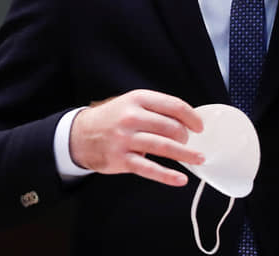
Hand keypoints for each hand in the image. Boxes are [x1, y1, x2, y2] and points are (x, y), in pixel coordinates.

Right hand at [70, 89, 204, 186]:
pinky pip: (149, 169)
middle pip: (171, 127)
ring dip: (185, 154)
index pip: (173, 105)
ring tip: (198, 159)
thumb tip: (186, 122)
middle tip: (190, 143)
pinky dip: (167, 175)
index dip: (191, 117)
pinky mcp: (121, 159)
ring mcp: (125, 139)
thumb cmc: (112, 119)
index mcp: (138, 99)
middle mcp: (131, 117)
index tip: (199, 126)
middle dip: (186, 137)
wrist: (79, 134)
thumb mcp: (131, 104)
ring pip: (163, 147)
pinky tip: (180, 179)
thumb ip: (156, 109)